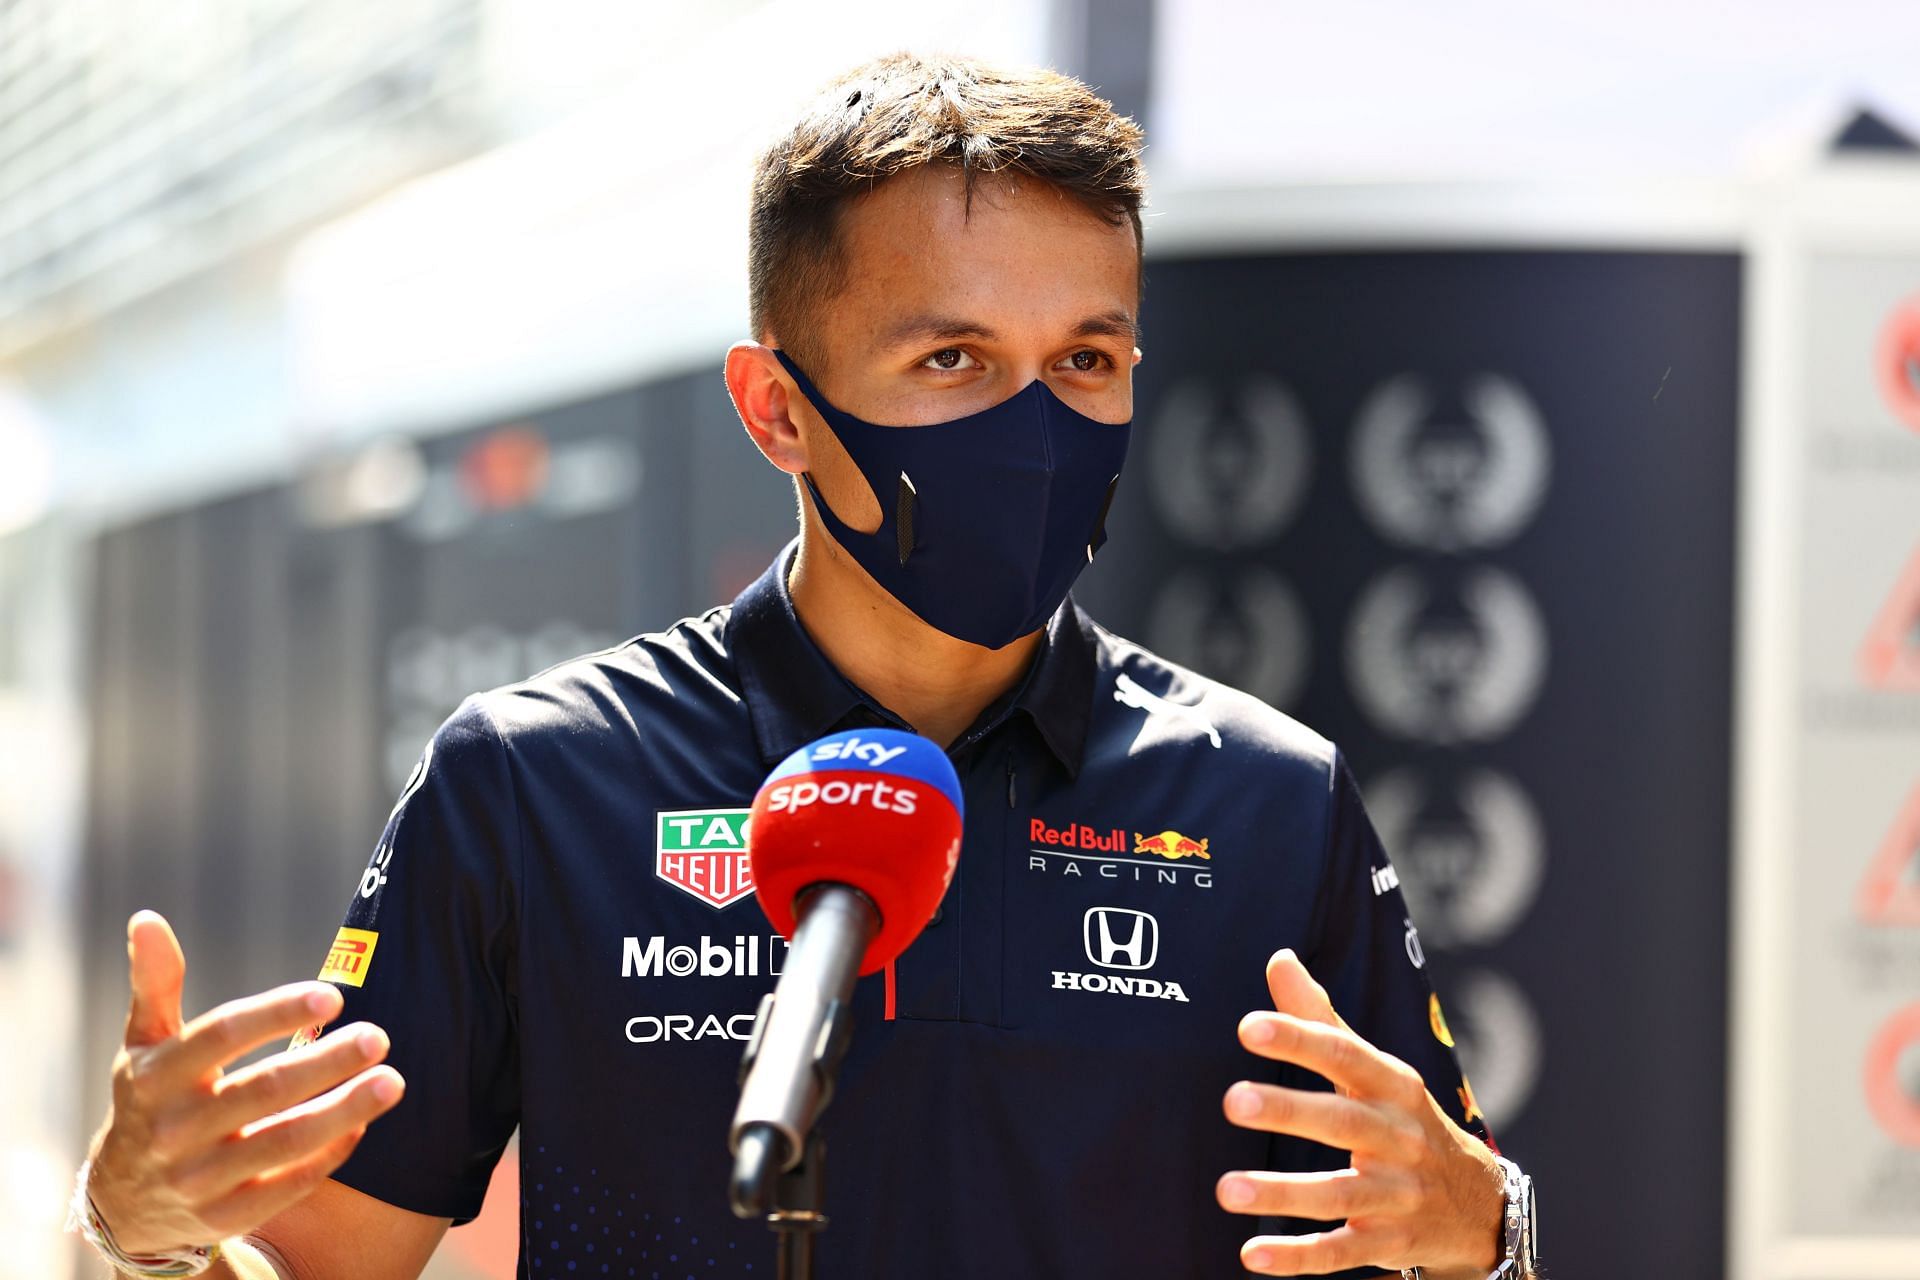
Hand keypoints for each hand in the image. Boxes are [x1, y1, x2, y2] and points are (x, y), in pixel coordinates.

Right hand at [85, 910, 405, 1255]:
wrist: (121, 1203)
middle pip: (263, 1091)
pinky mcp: (225, 1217)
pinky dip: (329, 1154)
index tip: (332, 996)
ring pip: (283, 1143)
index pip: (221, 1037)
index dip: (277, 1014)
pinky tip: (363, 1123)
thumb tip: (148, 919)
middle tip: (380, 1036)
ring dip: (344, 1110)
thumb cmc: (150, 1101)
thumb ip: (156, 984)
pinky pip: (288, 1186)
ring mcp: (198, 1179)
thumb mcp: (143, 1045)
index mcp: (155, 1077)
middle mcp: (173, 1130)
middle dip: (326, 1063)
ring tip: (393, 1081)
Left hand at [1215, 949, 1502, 1278]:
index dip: (1300, 1039)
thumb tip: (1279, 959)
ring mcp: (1397, 1195)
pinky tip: (1253, 1255)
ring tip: (1225, 1188)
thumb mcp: (1376, 1070)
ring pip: (1338, 1193)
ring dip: (1281, 1192)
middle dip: (1289, 1110)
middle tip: (1232, 1100)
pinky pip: (1341, 1252)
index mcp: (1393, 1087)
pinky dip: (1299, 1257)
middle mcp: (1400, 1139)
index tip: (1249, 1026)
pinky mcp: (1388, 1243)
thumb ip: (1322, 1018)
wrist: (1481, 1204)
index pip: (1346, 1055)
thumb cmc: (1406, 1122)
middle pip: (1343, 1121)